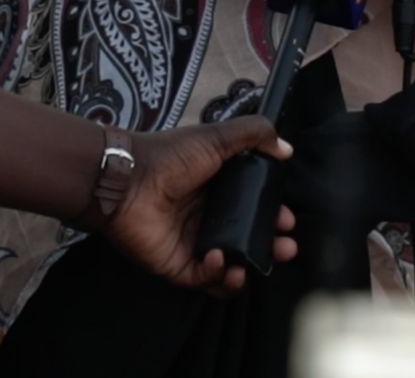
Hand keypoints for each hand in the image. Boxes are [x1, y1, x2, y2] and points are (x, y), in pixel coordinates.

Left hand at [102, 116, 297, 292]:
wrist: (126, 180)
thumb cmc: (171, 157)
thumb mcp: (217, 137)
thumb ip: (255, 135)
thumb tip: (287, 150)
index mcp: (219, 189)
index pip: (254, 208)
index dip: (273, 216)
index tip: (287, 219)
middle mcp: (208, 218)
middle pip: (247, 240)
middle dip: (270, 247)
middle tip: (285, 247)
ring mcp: (193, 244)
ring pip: (229, 265)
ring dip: (246, 269)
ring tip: (252, 264)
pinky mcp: (177, 265)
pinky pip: (203, 280)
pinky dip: (216, 276)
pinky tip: (219, 260)